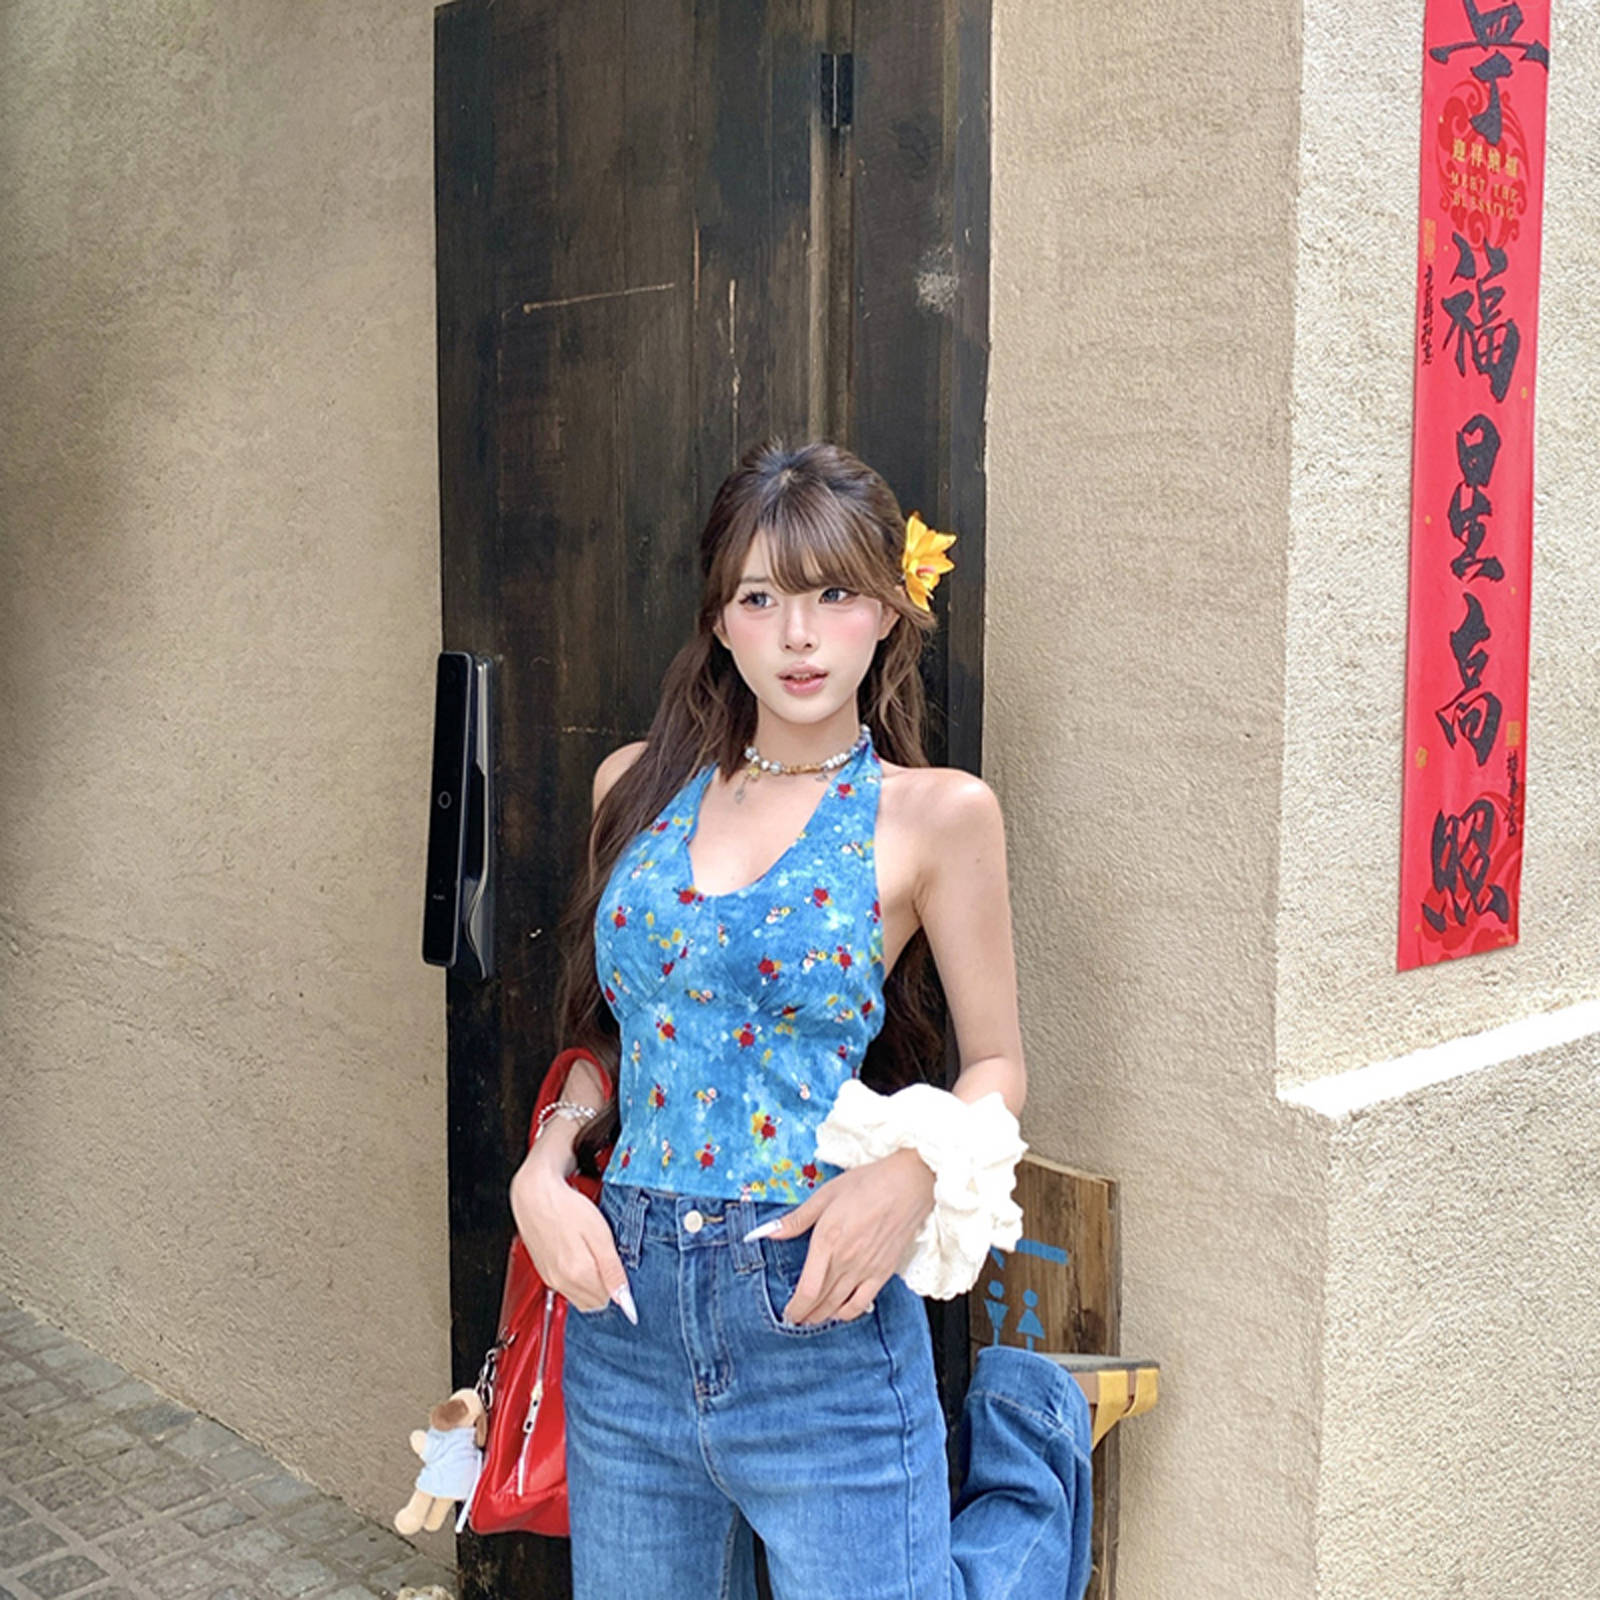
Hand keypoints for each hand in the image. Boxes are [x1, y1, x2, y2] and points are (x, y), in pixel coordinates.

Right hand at [509, 1161, 636, 1322]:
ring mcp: (550, 1278)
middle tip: (605, 1257)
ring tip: (591, 1254)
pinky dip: (576, 1278)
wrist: (535, 1194)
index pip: (609, 1299)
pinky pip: (566, 1287)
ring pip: (580, 1298)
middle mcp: (562, 1282)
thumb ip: (612, 1271)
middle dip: (604, 1285)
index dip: (618, 1282)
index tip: (617, 1264)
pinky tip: (578, 1254)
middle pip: (594, 1302)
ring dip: (591, 1284)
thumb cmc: (567, 1207)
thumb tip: (624, 1300)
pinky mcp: (543, 1271)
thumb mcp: (600, 1235)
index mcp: (578, 1274)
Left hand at [758, 1148, 934, 1324]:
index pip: (807, 1290)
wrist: (907, 1185)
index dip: (795, 1308)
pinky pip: (863, 1303)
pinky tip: (840, 1312)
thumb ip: (796, 1219)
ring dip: (823, 1317)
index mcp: (827, 1241)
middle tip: (795, 1319)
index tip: (787, 1312)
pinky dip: (848, 1313)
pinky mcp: (883, 1272)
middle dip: (805, 1315)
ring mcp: (866, 1269)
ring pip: (839, 1306)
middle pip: (820, 1302)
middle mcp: (845, 1261)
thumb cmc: (867, 1184)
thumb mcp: (825, 1195)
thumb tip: (766, 1232)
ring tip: (813, 1319)